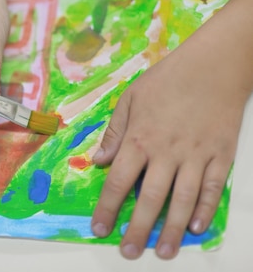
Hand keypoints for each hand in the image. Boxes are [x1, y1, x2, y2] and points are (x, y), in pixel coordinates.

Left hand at [90, 18, 248, 259]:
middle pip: (149, 198)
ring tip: (162, 252)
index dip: (107, 207)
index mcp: (139, 139)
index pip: (118, 181)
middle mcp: (166, 153)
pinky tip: (195, 228)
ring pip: (181, 200)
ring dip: (170, 229)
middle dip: (137, 229)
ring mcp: (196, 156)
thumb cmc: (166, 80)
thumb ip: (115, 132)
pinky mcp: (220, 156)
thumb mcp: (130, 99)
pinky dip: (204, 210)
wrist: (213, 66)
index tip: (99, 227)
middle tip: (128, 252)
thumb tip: (98, 161)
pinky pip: (212, 189)